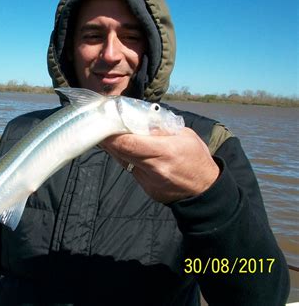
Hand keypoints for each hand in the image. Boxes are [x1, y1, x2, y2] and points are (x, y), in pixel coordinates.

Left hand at [100, 128, 219, 203]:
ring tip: (111, 135)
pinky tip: (128, 149)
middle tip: (103, 126)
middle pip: (121, 152)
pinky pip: (130, 169)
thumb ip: (160, 128)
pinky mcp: (145, 188)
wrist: (204, 190)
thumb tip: (138, 118)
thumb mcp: (184, 135)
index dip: (112, 134)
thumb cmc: (196, 158)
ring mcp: (148, 181)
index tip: (105, 124)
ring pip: (123, 160)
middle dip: (109, 139)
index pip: (129, 143)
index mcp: (165, 152)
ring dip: (115, 148)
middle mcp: (154, 168)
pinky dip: (126, 158)